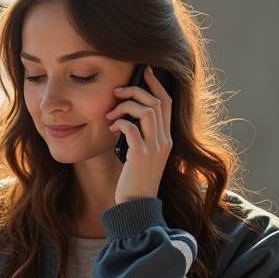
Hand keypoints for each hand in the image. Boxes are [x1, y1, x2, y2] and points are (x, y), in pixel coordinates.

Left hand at [107, 66, 172, 203]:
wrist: (136, 205)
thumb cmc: (135, 181)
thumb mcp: (142, 155)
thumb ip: (140, 137)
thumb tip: (125, 118)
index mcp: (166, 139)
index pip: (167, 103)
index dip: (157, 84)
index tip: (145, 72)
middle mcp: (164, 140)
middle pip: (157, 102)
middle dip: (135, 91)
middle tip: (117, 92)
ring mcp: (154, 148)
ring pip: (146, 111)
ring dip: (125, 106)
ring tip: (111, 114)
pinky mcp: (141, 155)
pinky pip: (132, 128)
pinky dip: (120, 122)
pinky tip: (112, 127)